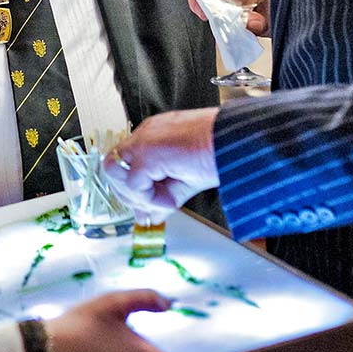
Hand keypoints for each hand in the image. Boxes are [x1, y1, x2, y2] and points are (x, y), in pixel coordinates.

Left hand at [102, 109, 219, 220]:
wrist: (238, 143)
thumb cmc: (220, 155)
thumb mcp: (185, 181)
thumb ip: (162, 197)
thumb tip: (148, 217)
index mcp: (154, 136)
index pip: (125, 163)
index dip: (131, 190)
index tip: (145, 212)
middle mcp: (145, 134)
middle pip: (114, 167)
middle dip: (130, 196)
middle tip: (152, 210)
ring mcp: (144, 140)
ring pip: (114, 172)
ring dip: (136, 195)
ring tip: (164, 202)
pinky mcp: (147, 151)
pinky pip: (134, 183)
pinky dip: (151, 198)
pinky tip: (172, 200)